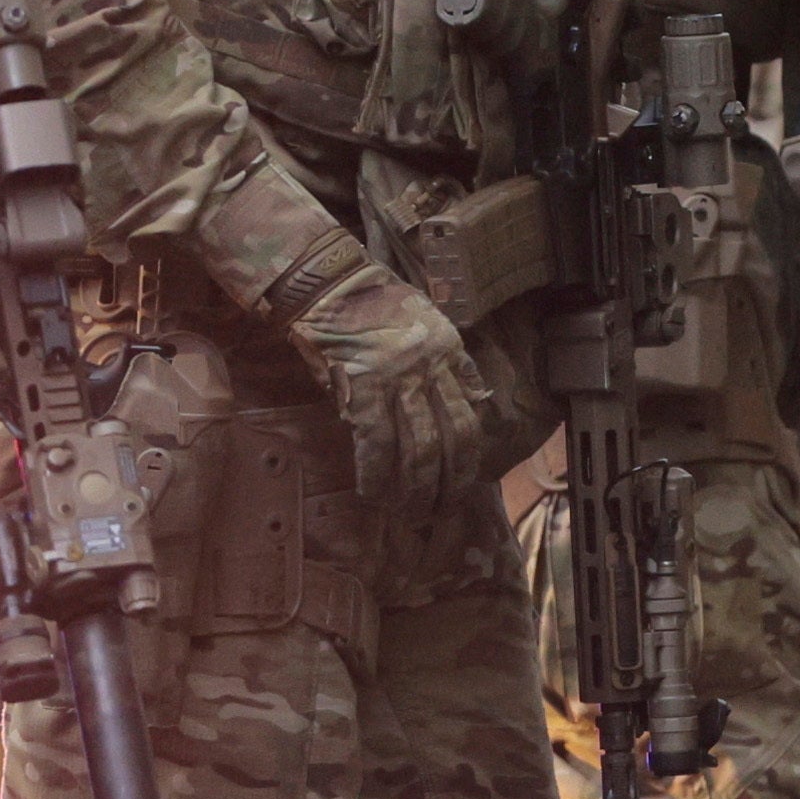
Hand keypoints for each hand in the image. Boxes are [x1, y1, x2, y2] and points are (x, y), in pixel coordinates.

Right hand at [287, 244, 515, 517]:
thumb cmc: (372, 303)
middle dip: (448, 483)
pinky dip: (376, 475)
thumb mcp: (428, 322)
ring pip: (418, 449)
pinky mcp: (363, 391)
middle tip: (440, 511)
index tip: (464, 481)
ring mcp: (397, 382)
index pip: (470, 414)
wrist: (329, 284)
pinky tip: (373, 494)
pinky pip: (376, 445)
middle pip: (451, 440)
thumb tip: (470, 397)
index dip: (468, 456)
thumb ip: (449, 362)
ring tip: (410, 513)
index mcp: (448, 351)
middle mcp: (429, 369)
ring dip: (415, 489)